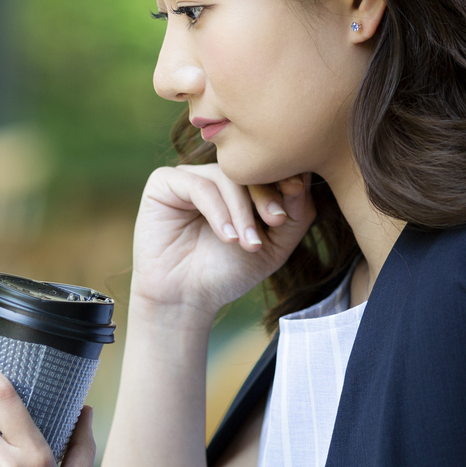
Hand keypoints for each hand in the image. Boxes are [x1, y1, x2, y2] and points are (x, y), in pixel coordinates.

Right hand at [129, 166, 315, 320]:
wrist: (186, 298)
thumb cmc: (228, 272)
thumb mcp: (274, 245)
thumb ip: (295, 214)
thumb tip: (301, 178)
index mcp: (239, 185)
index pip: (266, 168)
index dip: (283, 182)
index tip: (288, 213)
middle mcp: (214, 176)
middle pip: (247, 167)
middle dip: (266, 195)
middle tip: (275, 222)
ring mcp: (188, 177)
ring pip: (225, 176)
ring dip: (241, 210)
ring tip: (247, 243)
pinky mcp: (163, 183)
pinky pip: (198, 185)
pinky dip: (217, 211)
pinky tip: (227, 238)